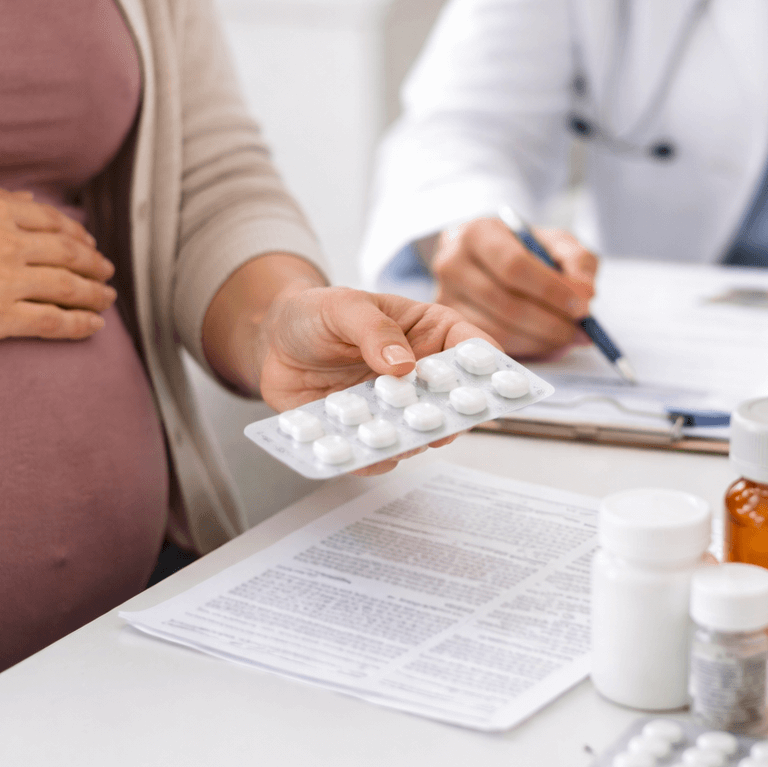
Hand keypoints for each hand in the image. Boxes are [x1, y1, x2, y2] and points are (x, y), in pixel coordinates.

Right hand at [0, 180, 117, 347]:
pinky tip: (94, 327)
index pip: (54, 223)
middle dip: (95, 264)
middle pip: (69, 254)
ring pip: (68, 287)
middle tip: (108, 273)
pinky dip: (79, 324)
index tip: (90, 245)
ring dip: (96, 294)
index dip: (79, 236)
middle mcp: (8, 243)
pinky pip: (51, 321)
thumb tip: (26, 197)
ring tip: (108, 299)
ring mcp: (5, 281)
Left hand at [258, 287, 496, 474]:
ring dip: (409, 442)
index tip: (494, 384)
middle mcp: (418, 373)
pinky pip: (375, 453)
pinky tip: (358, 457)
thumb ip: (374, 330)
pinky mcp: (365, 430)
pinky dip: (369, 459)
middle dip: (451, 417)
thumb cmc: (317, 313)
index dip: (488, 366)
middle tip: (444, 429)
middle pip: (451, 401)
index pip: (471, 346)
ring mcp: (394, 406)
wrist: (273, 341)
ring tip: (397, 446)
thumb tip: (402, 363)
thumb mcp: (344, 307)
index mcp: (428, 332)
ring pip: (416, 433)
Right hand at [428, 218, 596, 357]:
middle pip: (506, 303)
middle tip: (581, 329)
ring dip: (541, 339)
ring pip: (498, 329)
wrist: (481, 257)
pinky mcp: (450, 325)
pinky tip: (545, 341)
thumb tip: (585, 294)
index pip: (514, 266)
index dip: (551, 290)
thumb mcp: (553, 241)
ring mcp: (446, 297)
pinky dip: (526, 347)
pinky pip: (492, 343)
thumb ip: (577, 260)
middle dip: (551, 321)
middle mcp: (452, 263)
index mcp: (477, 233)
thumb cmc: (520, 248)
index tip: (582, 305)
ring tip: (569, 336)